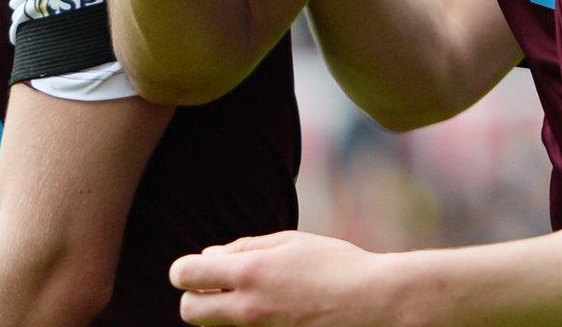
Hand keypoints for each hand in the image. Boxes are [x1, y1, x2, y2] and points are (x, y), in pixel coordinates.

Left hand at [172, 231, 395, 326]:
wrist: (377, 306)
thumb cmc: (337, 266)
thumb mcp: (291, 242)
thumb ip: (244, 248)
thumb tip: (207, 256)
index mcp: (250, 273)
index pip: (185, 275)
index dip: (184, 270)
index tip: (197, 270)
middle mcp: (248, 309)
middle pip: (189, 311)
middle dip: (195, 298)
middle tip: (218, 290)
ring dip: (221, 315)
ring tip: (252, 301)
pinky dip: (248, 325)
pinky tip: (273, 314)